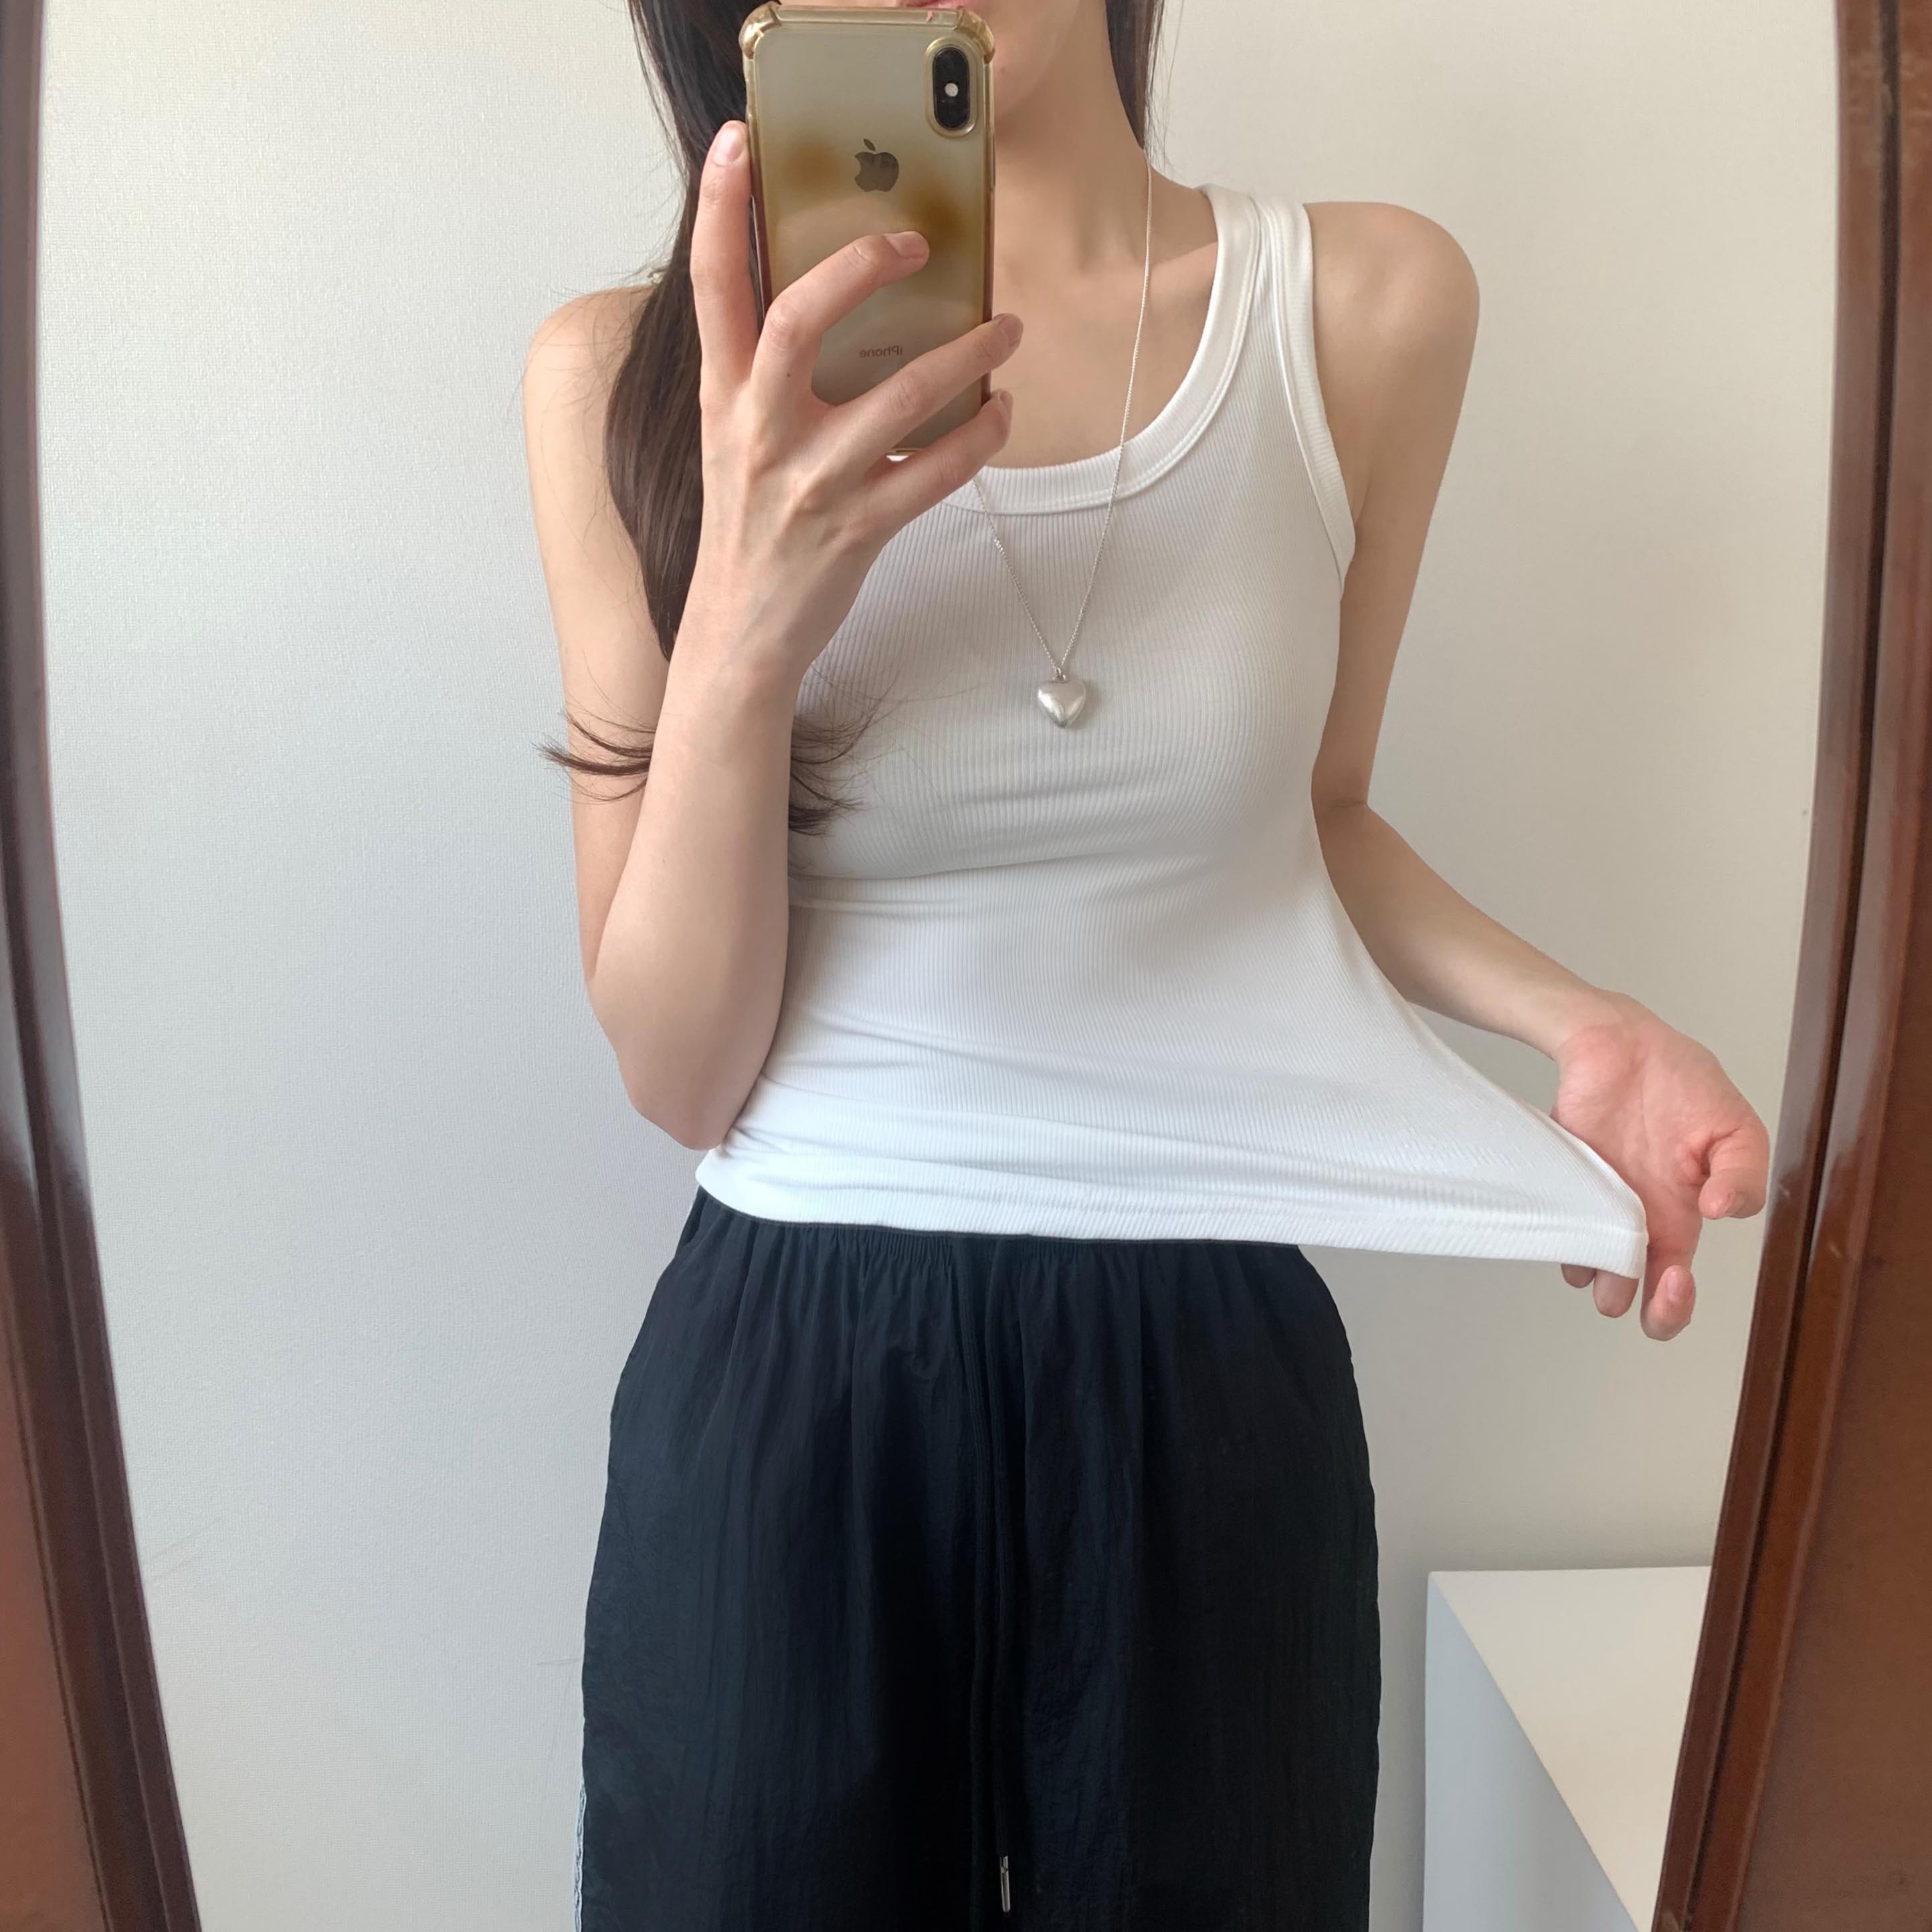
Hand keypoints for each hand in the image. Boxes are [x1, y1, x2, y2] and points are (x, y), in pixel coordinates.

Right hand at [683, 118, 1021, 684]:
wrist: (742, 631)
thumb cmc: (749, 524)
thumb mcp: (734, 438)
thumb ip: (766, 371)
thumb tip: (834, 299)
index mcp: (723, 397)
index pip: (712, 286)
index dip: (717, 207)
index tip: (737, 141)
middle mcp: (759, 431)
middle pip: (798, 321)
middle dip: (859, 268)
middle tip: (914, 241)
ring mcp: (809, 483)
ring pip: (897, 398)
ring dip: (965, 355)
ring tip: (1005, 327)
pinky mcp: (858, 529)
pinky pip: (936, 472)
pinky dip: (981, 436)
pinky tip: (1001, 410)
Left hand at [1550, 992, 1770, 1339]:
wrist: (1623, 1044)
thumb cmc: (1685, 1085)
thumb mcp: (1737, 1127)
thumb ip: (1743, 1174)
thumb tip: (1721, 1211)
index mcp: (1682, 1218)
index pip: (1677, 1289)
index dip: (1675, 1305)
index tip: (1676, 1280)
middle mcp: (1638, 1222)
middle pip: (1632, 1297)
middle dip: (1635, 1308)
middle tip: (1631, 1283)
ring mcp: (1597, 1204)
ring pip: (1587, 1269)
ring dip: (1590, 1273)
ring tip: (1596, 1248)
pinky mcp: (1565, 1182)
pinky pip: (1557, 1226)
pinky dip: (1560, 1234)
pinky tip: (1571, 1217)